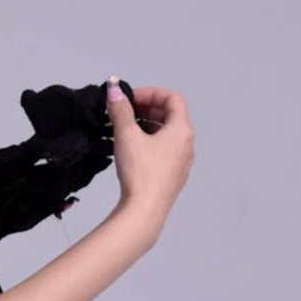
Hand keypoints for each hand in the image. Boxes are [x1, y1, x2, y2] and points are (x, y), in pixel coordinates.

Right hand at [107, 79, 193, 232]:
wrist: (145, 211)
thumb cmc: (140, 170)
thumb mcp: (127, 135)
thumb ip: (120, 110)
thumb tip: (113, 90)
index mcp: (182, 130)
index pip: (172, 98)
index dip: (151, 93)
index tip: (130, 99)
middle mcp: (187, 144)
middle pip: (171, 116)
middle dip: (147, 109)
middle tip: (125, 112)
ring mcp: (182, 162)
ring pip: (167, 134)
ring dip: (147, 126)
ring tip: (124, 130)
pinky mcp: (173, 177)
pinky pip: (164, 151)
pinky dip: (150, 143)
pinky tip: (131, 151)